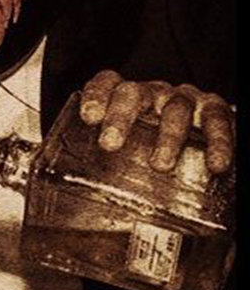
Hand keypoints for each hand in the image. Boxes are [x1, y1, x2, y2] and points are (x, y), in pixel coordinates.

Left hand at [80, 70, 233, 172]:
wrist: (203, 136)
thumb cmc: (152, 145)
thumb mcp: (126, 150)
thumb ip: (101, 167)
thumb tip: (72, 205)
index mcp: (126, 99)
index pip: (107, 84)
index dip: (97, 95)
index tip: (89, 116)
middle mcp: (153, 94)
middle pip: (133, 94)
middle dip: (120, 117)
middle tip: (110, 144)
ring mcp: (183, 100)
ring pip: (174, 108)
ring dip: (167, 136)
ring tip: (160, 165)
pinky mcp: (213, 110)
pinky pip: (216, 121)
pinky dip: (217, 142)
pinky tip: (215, 163)